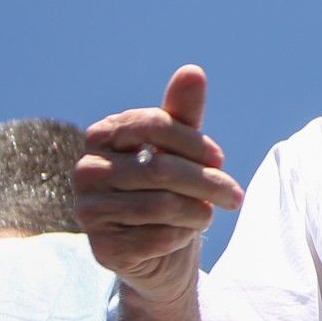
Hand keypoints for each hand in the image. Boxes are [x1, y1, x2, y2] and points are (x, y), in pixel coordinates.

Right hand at [75, 64, 244, 307]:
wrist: (158, 250)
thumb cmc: (169, 188)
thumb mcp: (180, 148)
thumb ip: (183, 112)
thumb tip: (192, 70)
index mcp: (101, 135)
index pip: (154, 125)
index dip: (194, 142)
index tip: (219, 159)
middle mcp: (86, 171)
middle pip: (161, 168)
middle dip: (208, 182)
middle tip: (235, 196)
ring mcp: (88, 211)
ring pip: (162, 205)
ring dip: (197, 211)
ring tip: (206, 214)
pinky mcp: (101, 249)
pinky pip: (158, 237)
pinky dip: (182, 235)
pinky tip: (183, 234)